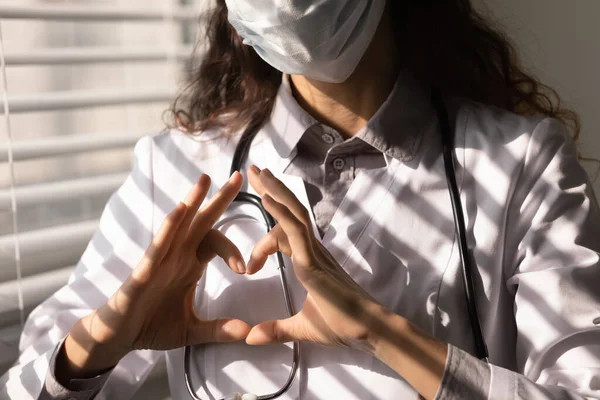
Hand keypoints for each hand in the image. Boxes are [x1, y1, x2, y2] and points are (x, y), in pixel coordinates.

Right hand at [63, 173, 250, 377]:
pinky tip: (179, 211)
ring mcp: (159, 260)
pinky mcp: (143, 271)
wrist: (118, 339)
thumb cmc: (152, 327)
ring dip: (191, 201)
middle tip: (238, 176)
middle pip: (201, 222)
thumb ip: (218, 329)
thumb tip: (247, 331)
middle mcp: (176, 255)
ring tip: (205, 179)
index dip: (232, 250)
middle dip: (219, 199)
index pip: (215, 242)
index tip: (246, 269)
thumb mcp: (192, 331)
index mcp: (189, 264)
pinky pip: (157, 246)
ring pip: (177, 225)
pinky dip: (168, 229)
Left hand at [243, 166, 388, 349]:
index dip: (264, 240)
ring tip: (258, 172)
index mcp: (309, 260)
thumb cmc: (341, 325)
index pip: (285, 234)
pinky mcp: (314, 260)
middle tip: (255, 171)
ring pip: (294, 213)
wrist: (366, 331)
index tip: (249, 268)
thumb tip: (250, 338)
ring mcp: (314, 252)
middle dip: (272, 190)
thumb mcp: (300, 328)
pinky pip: (296, 229)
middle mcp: (312, 250)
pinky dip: (281, 212)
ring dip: (275, 191)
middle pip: (291, 211)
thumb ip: (275, 329)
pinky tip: (266, 198)